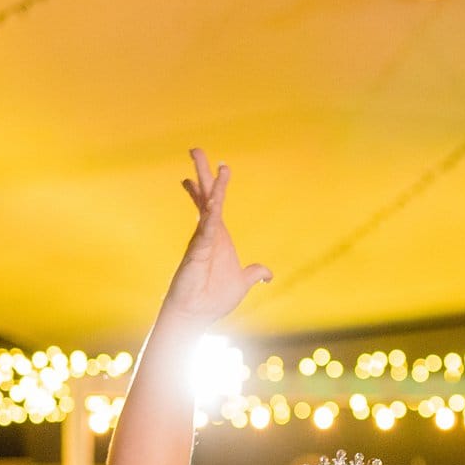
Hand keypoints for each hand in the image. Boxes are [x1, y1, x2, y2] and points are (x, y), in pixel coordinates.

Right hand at [168, 150, 274, 320]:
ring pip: (206, 205)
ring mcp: (201, 240)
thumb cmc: (213, 298)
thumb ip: (254, 273)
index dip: (213, 186)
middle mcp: (207, 233)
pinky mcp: (197, 251)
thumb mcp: (241, 282)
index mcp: (218, 236)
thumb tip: (268, 273)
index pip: (212, 204)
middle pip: (204, 196)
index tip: (215, 167)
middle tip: (196, 149)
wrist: (197, 314)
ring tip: (199, 160)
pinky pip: (206, 228)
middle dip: (202, 173)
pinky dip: (211, 214)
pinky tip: (213, 202)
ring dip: (206, 184)